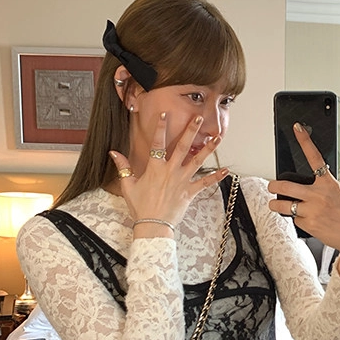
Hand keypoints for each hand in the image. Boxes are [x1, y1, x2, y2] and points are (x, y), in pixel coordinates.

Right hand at [109, 113, 228, 234]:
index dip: (161, 127)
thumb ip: (123, 167)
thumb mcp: (128, 185)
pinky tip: (226, 170)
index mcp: (155, 168)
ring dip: (208, 148)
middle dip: (190, 131)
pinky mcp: (190, 192)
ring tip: (217, 137)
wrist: (153, 224)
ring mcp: (182, 181)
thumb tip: (113, 152)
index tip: (165, 114)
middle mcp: (171, 171)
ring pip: (198, 161)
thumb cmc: (140, 206)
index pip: (158, 143)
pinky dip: (216, 177)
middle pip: (182, 147)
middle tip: (198, 117)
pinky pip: (205, 183)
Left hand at [267, 123, 339, 286]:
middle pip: (285, 186)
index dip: (305, 141)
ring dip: (275, 205)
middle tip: (272, 186)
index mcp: (328, 183)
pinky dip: (296, 219)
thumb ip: (324, 187)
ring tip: (275, 204)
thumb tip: (307, 185)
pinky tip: (305, 219)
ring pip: (282, 205)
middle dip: (273, 186)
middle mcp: (318, 195)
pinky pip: (294, 219)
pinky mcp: (308, 224)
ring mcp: (312, 210)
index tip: (297, 128)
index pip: (315, 157)